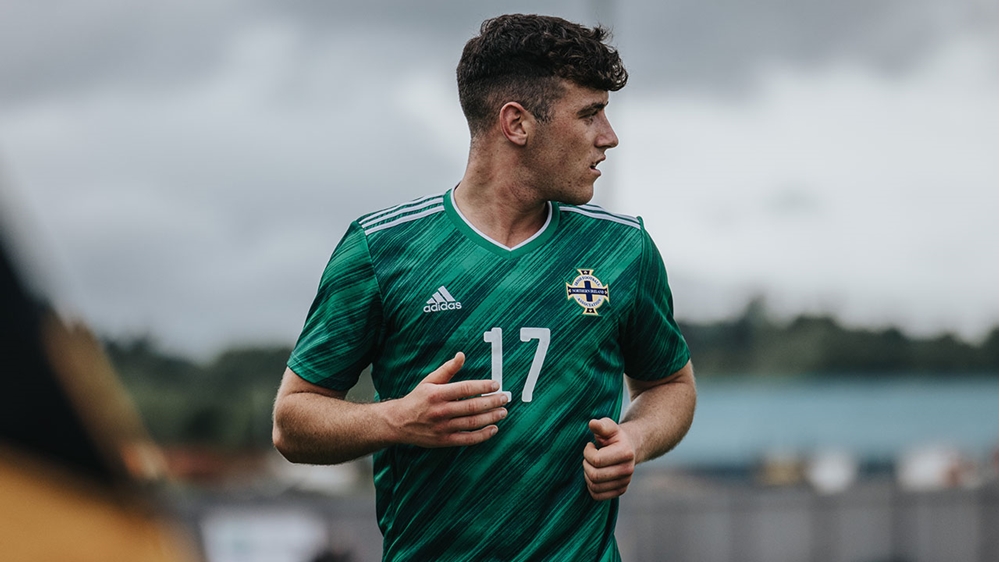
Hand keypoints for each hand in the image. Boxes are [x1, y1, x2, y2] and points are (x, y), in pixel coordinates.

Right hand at [389, 352, 508, 447]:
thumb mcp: (429, 381)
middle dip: (491, 402)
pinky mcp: (444, 440)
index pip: (465, 388)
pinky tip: (493, 429)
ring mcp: (443, 427)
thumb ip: (447, 369)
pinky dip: (482, 435)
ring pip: (472, 423)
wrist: (398, 422)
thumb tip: (461, 355)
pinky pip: (467, 439)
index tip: (496, 384)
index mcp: (437, 394)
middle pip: (472, 406)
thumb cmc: (417, 399)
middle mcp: (440, 411)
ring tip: (503, 412)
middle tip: (505, 398)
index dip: (482, 386)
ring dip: (491, 418)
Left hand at [582, 417, 635, 499]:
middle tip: (589, 457)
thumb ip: (601, 425)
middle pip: (595, 475)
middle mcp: (628, 470)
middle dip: (586, 465)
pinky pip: (598, 496)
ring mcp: (625, 482)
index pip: (597, 460)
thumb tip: (592, 423)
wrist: (628, 449)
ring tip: (592, 465)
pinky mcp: (620, 490)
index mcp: (625, 452)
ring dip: (587, 475)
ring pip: (595, 487)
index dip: (587, 452)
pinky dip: (591, 487)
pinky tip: (593, 475)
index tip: (590, 445)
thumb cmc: (615, 437)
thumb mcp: (609, 427)